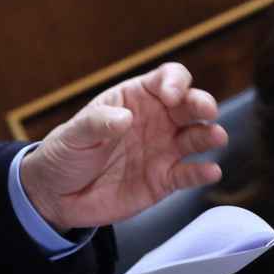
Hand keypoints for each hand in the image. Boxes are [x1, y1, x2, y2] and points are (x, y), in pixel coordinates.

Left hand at [19, 62, 224, 232]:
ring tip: (216, 136)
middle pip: (189, 105)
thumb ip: (97, 123)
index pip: (166, 79)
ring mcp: (162, 150)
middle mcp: (156, 120)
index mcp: (135, 99)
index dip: (174, 82)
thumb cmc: (65, 153)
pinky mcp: (163, 180)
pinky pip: (188, 174)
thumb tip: (125, 118)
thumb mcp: (73, 134)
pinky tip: (210, 171)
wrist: (57, 194)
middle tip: (207, 111)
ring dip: (209, 135)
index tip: (170, 95)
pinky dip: (202, 172)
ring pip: (196, 137)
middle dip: (201, 103)